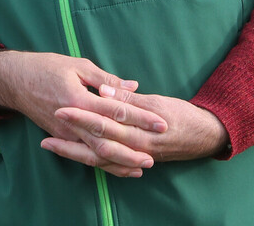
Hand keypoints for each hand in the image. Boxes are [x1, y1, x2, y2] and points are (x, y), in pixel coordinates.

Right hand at [0, 50, 167, 176]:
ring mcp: (65, 133)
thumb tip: (133, 86)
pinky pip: (84, 155)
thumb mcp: (78, 66)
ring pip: (96, 154)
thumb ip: (106, 80)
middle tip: (155, 155)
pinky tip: (117, 167)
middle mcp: (73, 121)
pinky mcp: (60, 138)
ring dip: (119, 162)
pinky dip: (102, 164)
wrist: (14, 81)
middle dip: (133, 149)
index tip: (160, 123)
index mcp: (80, 99)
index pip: (116, 111)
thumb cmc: (47, 67)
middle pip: (108, 140)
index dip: (140, 117)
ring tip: (142, 166)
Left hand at [43, 86, 229, 166]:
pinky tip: (71, 156)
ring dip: (71, 151)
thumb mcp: (158, 100)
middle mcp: (134, 147)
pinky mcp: (133, 161)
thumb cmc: (182, 115)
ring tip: (47, 143)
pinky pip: (106, 165)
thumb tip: (104, 88)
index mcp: (139, 129)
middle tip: (48, 123)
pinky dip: (87, 161)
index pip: (105, 121)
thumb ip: (129, 97)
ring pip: (96, 158)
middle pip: (95, 142)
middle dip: (70, 134)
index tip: (61, 106)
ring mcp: (132, 157)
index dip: (81, 115)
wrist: (206, 136)